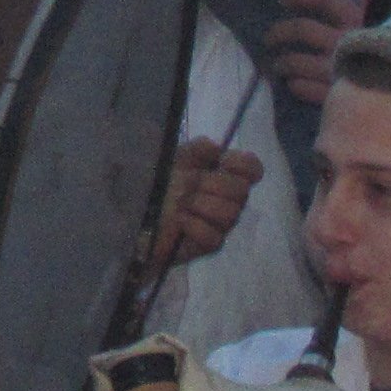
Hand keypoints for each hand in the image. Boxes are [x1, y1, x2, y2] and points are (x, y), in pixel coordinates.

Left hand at [151, 136, 259, 271]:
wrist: (139, 215)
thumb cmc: (161, 184)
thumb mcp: (175, 159)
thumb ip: (196, 149)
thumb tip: (216, 147)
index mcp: (223, 175)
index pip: (252, 169)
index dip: (244, 164)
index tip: (224, 161)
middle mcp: (228, 199)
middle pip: (242, 191)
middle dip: (215, 184)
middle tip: (192, 185)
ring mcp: (221, 223)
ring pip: (230, 214)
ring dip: (202, 204)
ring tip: (182, 203)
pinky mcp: (209, 244)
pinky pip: (213, 236)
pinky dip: (194, 225)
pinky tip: (180, 220)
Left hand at [260, 0, 361, 108]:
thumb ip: (373, 10)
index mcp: (358, 21)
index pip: (327, 0)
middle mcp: (343, 41)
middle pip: (303, 29)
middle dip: (281, 31)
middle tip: (269, 37)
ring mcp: (336, 69)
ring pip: (297, 62)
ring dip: (283, 63)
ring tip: (277, 66)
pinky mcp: (334, 95)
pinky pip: (307, 89)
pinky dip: (297, 86)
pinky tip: (292, 86)